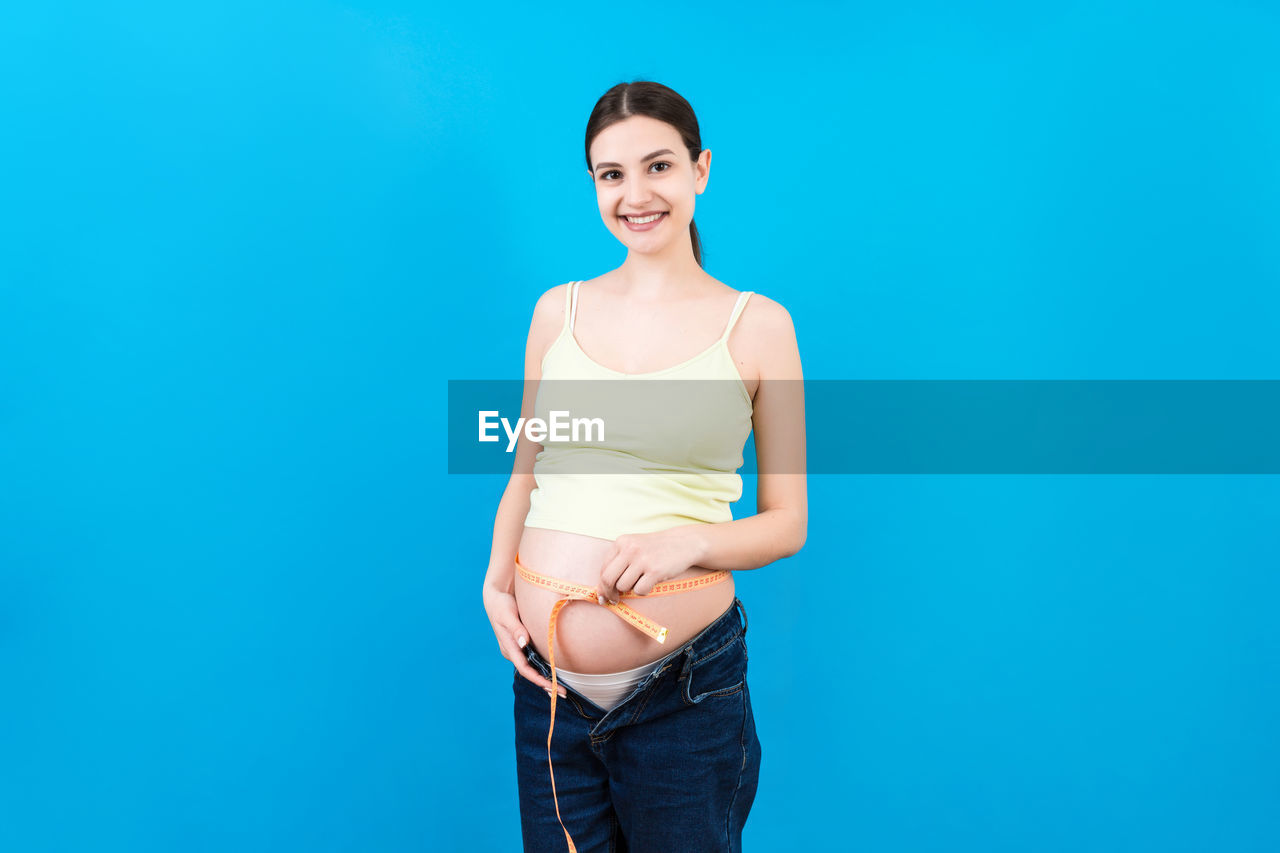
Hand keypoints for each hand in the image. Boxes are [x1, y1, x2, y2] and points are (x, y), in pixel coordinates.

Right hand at [481, 583, 565, 697]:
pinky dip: (543, 667)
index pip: (525, 669)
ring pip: (532, 668)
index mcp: (508, 648)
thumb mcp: (508, 615)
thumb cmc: (502, 604)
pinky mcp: (522, 643)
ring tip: (560, 689)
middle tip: (562, 694)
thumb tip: (524, 643)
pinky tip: (554, 672)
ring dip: (545, 679)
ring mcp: (517, 649)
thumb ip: (516, 629)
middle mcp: (513, 652)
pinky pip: (534, 659)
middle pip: (530, 673)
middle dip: (545, 685)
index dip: (539, 680)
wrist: (496, 596)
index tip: (552, 687)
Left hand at [596, 528, 705, 603]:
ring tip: (641, 582)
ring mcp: (642, 559)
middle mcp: (629, 549)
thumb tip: (602, 590)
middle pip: (608, 579)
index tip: (603, 596)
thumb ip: (619, 563)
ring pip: (623, 587)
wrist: (684, 543)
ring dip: (630, 590)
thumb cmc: (656, 549)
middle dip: (609, 593)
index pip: (603, 569)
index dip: (601, 586)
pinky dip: (643, 591)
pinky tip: (651, 583)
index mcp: (621, 542)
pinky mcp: (654, 570)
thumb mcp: (635, 547)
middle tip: (614, 600)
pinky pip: (639, 591)